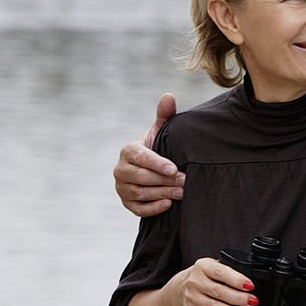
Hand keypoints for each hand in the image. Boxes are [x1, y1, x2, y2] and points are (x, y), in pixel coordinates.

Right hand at [114, 93, 183, 216]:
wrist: (149, 169)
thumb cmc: (157, 148)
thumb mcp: (160, 133)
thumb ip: (164, 116)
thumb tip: (169, 96)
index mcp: (129, 150)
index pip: (141, 158)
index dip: (157, 164)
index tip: (174, 168)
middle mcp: (120, 169)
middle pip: (141, 178)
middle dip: (164, 180)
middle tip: (185, 182)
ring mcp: (121, 187)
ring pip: (140, 193)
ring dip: (162, 193)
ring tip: (182, 193)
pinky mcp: (126, 203)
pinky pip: (137, 209)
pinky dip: (153, 208)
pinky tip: (168, 204)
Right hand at [172, 258, 258, 305]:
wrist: (182, 286)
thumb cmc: (205, 276)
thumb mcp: (214, 266)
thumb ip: (229, 272)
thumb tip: (249, 285)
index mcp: (203, 266)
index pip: (220, 272)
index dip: (236, 280)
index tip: (250, 286)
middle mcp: (195, 282)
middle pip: (218, 292)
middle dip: (238, 298)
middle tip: (253, 301)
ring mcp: (191, 298)